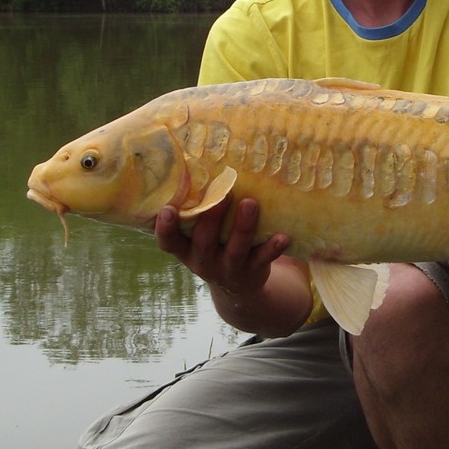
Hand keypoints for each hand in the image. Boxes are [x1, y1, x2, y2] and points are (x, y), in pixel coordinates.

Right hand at [154, 194, 290, 302]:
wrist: (238, 287)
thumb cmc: (214, 246)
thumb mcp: (198, 237)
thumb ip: (198, 211)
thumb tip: (201, 161)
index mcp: (186, 249)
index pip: (169, 242)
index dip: (165, 228)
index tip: (167, 209)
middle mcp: (204, 261)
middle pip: (205, 241)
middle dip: (212, 218)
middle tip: (223, 194)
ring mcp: (229, 268)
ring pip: (235, 249)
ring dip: (243, 227)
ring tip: (251, 203)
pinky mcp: (253, 271)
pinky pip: (263, 260)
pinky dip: (273, 248)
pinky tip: (283, 236)